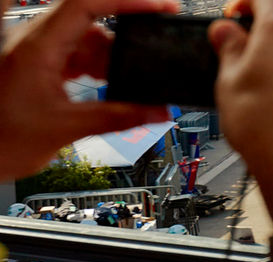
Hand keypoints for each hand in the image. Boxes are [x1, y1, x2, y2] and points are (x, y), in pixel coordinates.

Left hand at [0, 0, 175, 180]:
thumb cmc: (2, 140)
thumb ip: (118, 118)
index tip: (159, 8)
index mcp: (36, 48)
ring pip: (86, 42)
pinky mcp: (40, 69)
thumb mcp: (67, 128)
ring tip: (126, 88)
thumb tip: (157, 111)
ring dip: (111, 62)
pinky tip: (109, 89)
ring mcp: (37, 55)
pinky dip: (98, 70)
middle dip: (123, 42)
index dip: (127, 2)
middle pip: (91, 23)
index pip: (86, 5)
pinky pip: (77, 57)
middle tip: (148, 62)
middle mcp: (35, 44)